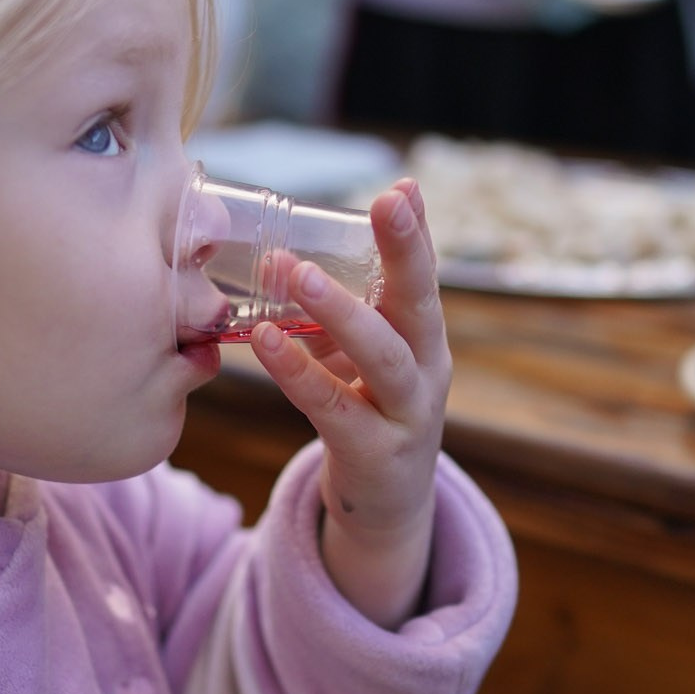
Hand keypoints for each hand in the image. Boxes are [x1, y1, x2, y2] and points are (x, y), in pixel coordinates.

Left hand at [248, 178, 449, 629]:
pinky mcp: (374, 454)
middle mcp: (427, 371)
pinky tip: (266, 340)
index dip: (417, 232)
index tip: (404, 186)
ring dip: (340, 312)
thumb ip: (327, 313)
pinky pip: (333, 407)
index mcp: (424, 339)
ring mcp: (406, 415)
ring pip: (382, 357)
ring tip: (296, 273)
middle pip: (421, 306)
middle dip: (407, 252)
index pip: (425, 276)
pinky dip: (298, 372)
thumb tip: (274, 257)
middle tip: (384, 204)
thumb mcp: (357, 359)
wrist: (387, 507)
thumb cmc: (366, 413)